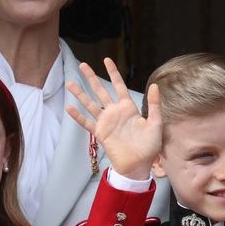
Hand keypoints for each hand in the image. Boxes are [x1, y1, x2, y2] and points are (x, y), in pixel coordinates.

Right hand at [65, 57, 162, 179]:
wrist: (139, 164)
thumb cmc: (150, 145)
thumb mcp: (155, 123)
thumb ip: (155, 105)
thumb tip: (155, 85)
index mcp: (129, 107)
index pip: (119, 86)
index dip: (113, 73)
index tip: (106, 60)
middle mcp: (115, 112)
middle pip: (101, 91)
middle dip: (92, 78)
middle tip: (82, 64)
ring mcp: (106, 122)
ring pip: (90, 104)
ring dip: (80, 94)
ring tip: (70, 83)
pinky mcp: (100, 133)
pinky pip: (87, 123)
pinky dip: (78, 116)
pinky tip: (69, 108)